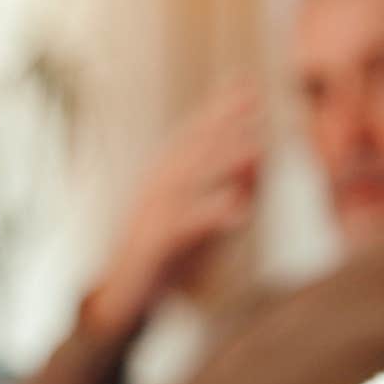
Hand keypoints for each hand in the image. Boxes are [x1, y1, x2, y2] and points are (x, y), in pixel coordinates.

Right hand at [87, 83, 263, 333]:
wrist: (124, 298)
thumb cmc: (168, 256)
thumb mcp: (205, 217)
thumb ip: (229, 189)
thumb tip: (259, 158)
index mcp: (167, 177)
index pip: (194, 136)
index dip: (220, 110)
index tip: (249, 85)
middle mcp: (156, 187)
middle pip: (190, 148)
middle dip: (221, 122)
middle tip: (253, 98)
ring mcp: (151, 213)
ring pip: (187, 181)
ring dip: (220, 162)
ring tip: (255, 147)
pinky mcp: (152, 244)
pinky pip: (182, 227)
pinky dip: (209, 216)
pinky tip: (237, 211)